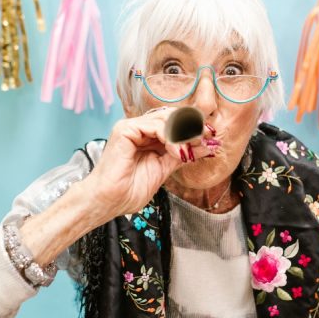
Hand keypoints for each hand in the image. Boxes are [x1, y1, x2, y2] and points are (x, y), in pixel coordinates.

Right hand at [84, 108, 211, 219]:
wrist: (108, 202)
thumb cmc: (127, 191)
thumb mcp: (163, 170)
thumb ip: (181, 156)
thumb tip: (205, 147)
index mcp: (146, 137)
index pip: (173, 123)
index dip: (192, 128)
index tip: (210, 138)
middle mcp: (138, 129)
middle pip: (171, 116)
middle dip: (191, 127)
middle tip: (205, 139)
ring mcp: (131, 127)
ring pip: (165, 118)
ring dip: (182, 134)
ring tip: (188, 150)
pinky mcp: (125, 129)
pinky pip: (154, 125)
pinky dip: (170, 137)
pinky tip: (175, 151)